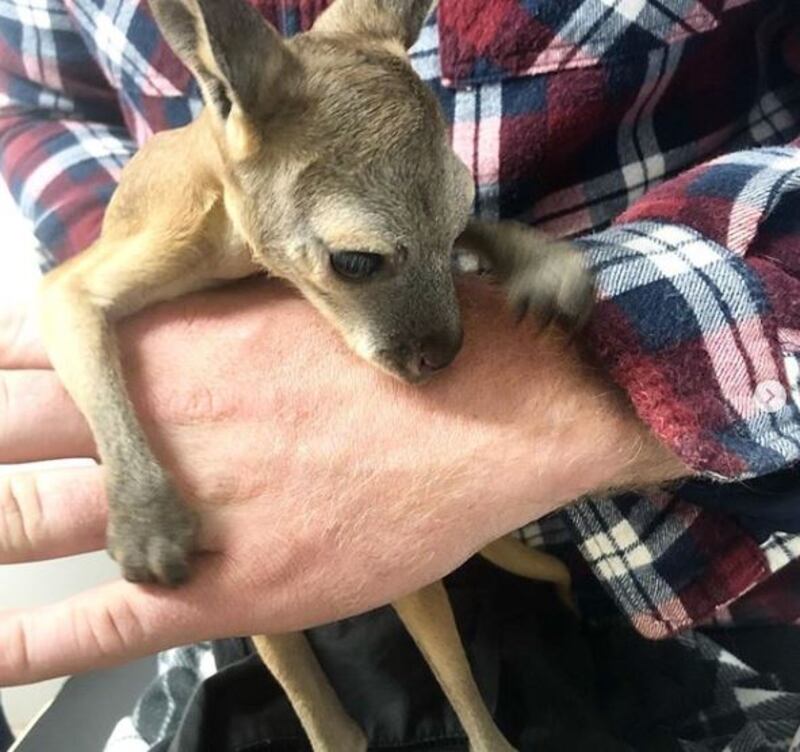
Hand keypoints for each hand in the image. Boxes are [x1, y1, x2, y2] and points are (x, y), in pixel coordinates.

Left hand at [0, 277, 684, 685]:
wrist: (487, 412)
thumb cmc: (397, 356)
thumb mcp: (296, 309)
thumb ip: (215, 322)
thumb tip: (173, 329)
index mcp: (173, 344)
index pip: (34, 348)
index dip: (0, 372)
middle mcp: (153, 422)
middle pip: (2, 430)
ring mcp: (178, 509)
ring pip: (20, 521)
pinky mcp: (220, 588)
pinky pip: (92, 626)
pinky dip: (23, 644)